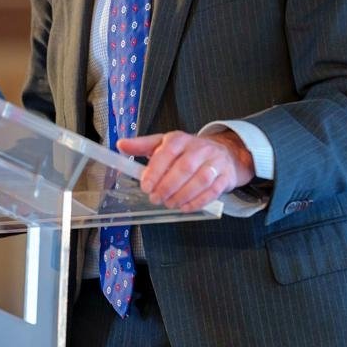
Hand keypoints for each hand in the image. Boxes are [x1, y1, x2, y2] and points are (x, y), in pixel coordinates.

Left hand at [115, 130, 253, 211]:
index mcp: (180, 139)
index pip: (167, 152)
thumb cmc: (188, 151)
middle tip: (156, 199)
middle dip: (168, 186)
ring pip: (201, 179)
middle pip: (185, 167)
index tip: (146, 186)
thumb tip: (121, 145)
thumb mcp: (164, 144)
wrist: (224, 153)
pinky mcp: (225, 176)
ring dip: (182, 195)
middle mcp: (199, 148)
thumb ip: (142, 146)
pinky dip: (198, 202)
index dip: (156, 170)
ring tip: (169, 203)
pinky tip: (185, 207)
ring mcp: (215, 162)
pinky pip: (213, 191)